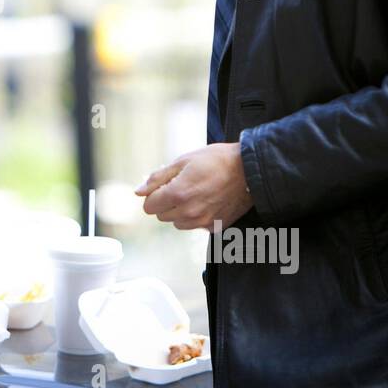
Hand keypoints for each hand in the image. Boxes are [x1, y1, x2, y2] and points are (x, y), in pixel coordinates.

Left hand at [134, 143, 252, 229]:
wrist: (249, 170)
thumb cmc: (215, 160)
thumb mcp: (183, 161)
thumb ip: (157, 178)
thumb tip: (138, 191)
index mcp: (177, 195)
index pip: (149, 207)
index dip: (154, 194)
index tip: (165, 185)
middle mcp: (188, 213)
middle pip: (162, 216)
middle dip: (166, 202)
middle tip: (183, 186)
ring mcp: (203, 223)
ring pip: (178, 223)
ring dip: (181, 211)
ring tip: (197, 193)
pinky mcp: (215, 227)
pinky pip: (195, 226)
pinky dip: (197, 216)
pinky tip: (209, 201)